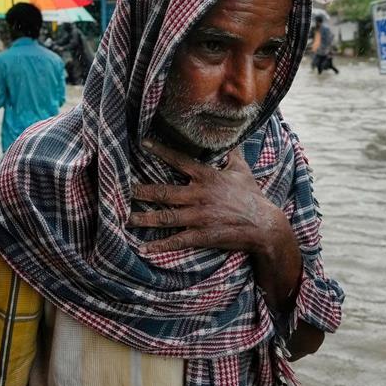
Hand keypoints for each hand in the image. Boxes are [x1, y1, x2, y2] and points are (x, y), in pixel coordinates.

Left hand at [129, 137, 290, 258]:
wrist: (265, 226)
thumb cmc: (252, 196)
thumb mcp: (242, 171)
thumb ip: (232, 154)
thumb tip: (231, 137)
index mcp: (207, 177)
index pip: (179, 160)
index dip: (160, 151)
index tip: (142, 144)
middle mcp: (199, 195)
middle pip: (164, 192)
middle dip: (141, 191)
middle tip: (121, 189)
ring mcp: (199, 217)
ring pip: (165, 217)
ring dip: (143, 219)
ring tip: (125, 218)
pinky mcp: (202, 235)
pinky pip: (177, 241)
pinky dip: (160, 246)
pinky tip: (144, 248)